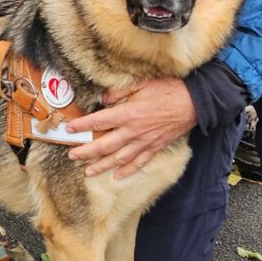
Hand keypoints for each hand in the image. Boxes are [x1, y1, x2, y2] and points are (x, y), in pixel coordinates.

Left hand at [66, 78, 196, 178]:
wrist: (193, 103)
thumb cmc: (167, 90)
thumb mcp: (141, 84)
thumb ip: (119, 92)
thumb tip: (102, 99)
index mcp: (127, 114)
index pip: (98, 122)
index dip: (81, 126)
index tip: (68, 129)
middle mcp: (133, 132)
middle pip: (104, 145)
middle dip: (85, 152)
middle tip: (72, 156)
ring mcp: (144, 142)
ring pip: (118, 159)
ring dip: (101, 166)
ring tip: (87, 172)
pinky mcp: (154, 148)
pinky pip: (138, 163)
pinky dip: (127, 171)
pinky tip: (117, 176)